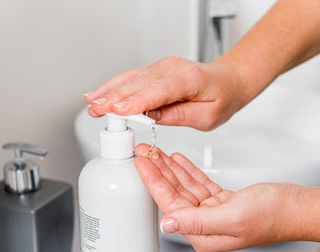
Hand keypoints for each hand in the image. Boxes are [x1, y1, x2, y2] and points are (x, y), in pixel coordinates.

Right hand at [84, 57, 244, 130]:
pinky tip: (100, 92)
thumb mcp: (208, 116)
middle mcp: (172, 69)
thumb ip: (179, 115)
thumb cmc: (222, 98)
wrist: (228, 81)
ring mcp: (162, 67)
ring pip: (131, 79)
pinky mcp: (156, 70)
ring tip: (92, 104)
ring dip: (109, 91)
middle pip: (139, 84)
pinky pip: (132, 77)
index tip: (118, 110)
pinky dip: (115, 85)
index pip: (158, 91)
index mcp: (188, 79)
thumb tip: (151, 116)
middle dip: (114, 98)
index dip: (136, 101)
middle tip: (96, 112)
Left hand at [134, 144, 298, 251]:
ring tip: (156, 152)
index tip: (142, 163)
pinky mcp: (221, 201)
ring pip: (184, 185)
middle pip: (174, 193)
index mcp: (203, 234)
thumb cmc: (272, 215)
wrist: (295, 207)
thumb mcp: (233, 216)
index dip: (153, 181)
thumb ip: (198, 221)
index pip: (170, 203)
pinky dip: (188, 169)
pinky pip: (198, 182)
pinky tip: (178, 160)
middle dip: (157, 170)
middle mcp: (205, 224)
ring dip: (170, 167)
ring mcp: (213, 212)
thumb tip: (168, 223)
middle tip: (144, 152)